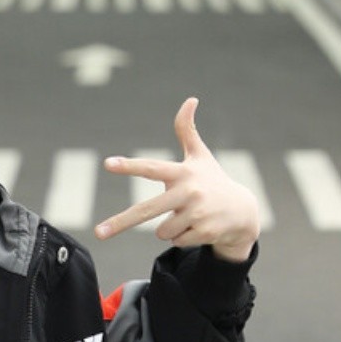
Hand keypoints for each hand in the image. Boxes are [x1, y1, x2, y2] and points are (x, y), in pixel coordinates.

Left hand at [94, 97, 259, 261]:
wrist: (242, 212)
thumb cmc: (213, 181)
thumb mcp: (201, 156)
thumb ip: (188, 131)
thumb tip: (190, 99)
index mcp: (183, 173)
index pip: (152, 168)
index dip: (130, 165)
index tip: (108, 163)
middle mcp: (188, 191)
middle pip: (146, 210)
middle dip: (120, 222)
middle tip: (98, 233)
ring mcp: (197, 213)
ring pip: (162, 231)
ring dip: (170, 228)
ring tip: (189, 217)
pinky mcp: (203, 233)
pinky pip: (176, 242)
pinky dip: (183, 238)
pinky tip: (198, 228)